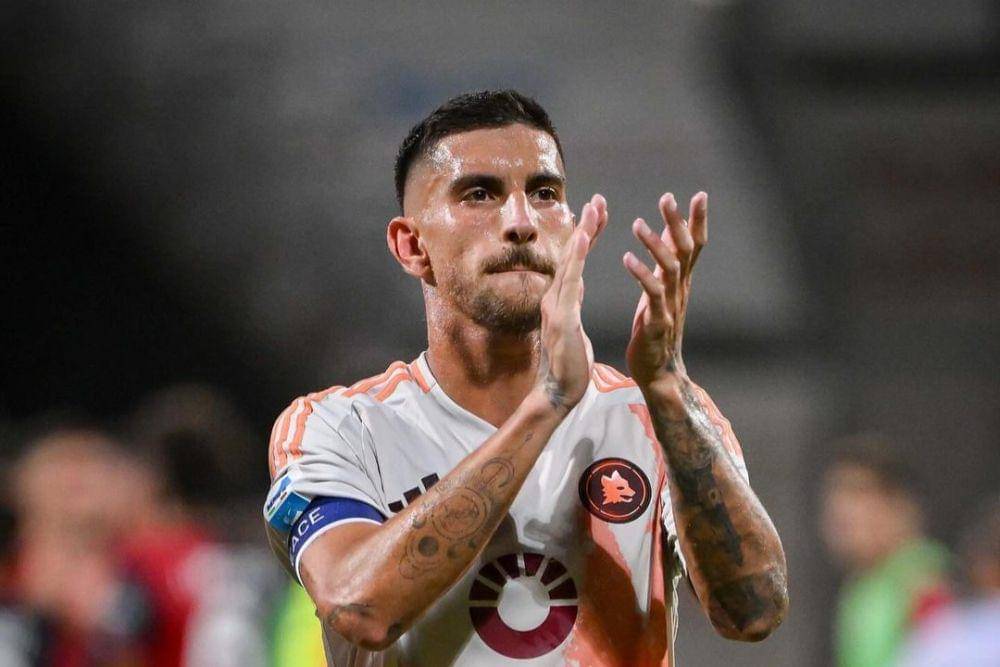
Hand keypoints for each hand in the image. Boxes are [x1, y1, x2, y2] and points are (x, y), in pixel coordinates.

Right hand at [534, 194, 606, 412]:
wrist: (557, 393)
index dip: (587, 236)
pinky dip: (577, 258)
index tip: (598, 213)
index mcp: (561, 300)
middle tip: (598, 199)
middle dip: (586, 226)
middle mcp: (555, 298)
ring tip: (592, 209)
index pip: (576, 261)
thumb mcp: (573, 328)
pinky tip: (584, 239)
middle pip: (572, 255)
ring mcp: (557, 307)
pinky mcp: (563, 319)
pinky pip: (571, 283)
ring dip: (582, 234)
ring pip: (570, 263)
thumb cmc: (567, 366)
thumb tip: (575, 289)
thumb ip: (572, 305)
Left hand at [623, 192, 706, 388]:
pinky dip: (642, 274)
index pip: (694, 245)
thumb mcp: (662, 290)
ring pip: (670, 268)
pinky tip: (627, 258)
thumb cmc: (655, 329)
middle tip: (667, 197)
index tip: (700, 195)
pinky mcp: (657, 322)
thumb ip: (668, 262)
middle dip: (678, 222)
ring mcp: (670, 306)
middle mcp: (679, 290)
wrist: (657, 372)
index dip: (698, 221)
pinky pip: (652, 294)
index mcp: (679, 282)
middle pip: (686, 250)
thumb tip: (674, 232)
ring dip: (655, 244)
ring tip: (638, 224)